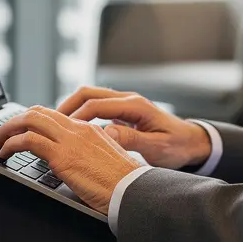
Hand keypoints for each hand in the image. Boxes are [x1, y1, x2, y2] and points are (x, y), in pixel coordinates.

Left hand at [0, 106, 141, 214]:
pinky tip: (5, 153)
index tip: (21, 132)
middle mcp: (78, 128)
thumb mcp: (105, 158)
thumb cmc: (122, 182)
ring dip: (7, 130)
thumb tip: (69, 159)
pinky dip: (11, 144)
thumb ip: (87, 152)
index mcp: (89, 128)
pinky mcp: (62, 156)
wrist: (132, 189)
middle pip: (38, 112)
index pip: (54, 115)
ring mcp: (70, 140)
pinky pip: (28, 141)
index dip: (32, 121)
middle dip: (15, 121)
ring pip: (30, 120)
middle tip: (3, 134)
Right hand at [57, 86, 211, 169]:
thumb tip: (106, 133)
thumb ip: (132, 140)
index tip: (61, 129)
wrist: (192, 142)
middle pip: (89, 93)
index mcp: (136, 106)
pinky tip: (72, 130)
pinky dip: (82, 114)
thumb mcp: (157, 148)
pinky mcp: (123, 112)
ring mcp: (125, 104)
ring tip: (55, 125)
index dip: (76, 115)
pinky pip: (97, 107)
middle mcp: (128, 100)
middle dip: (67, 106)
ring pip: (91, 97)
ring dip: (72, 108)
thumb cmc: (177, 146)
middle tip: (49, 123)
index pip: (97, 104)